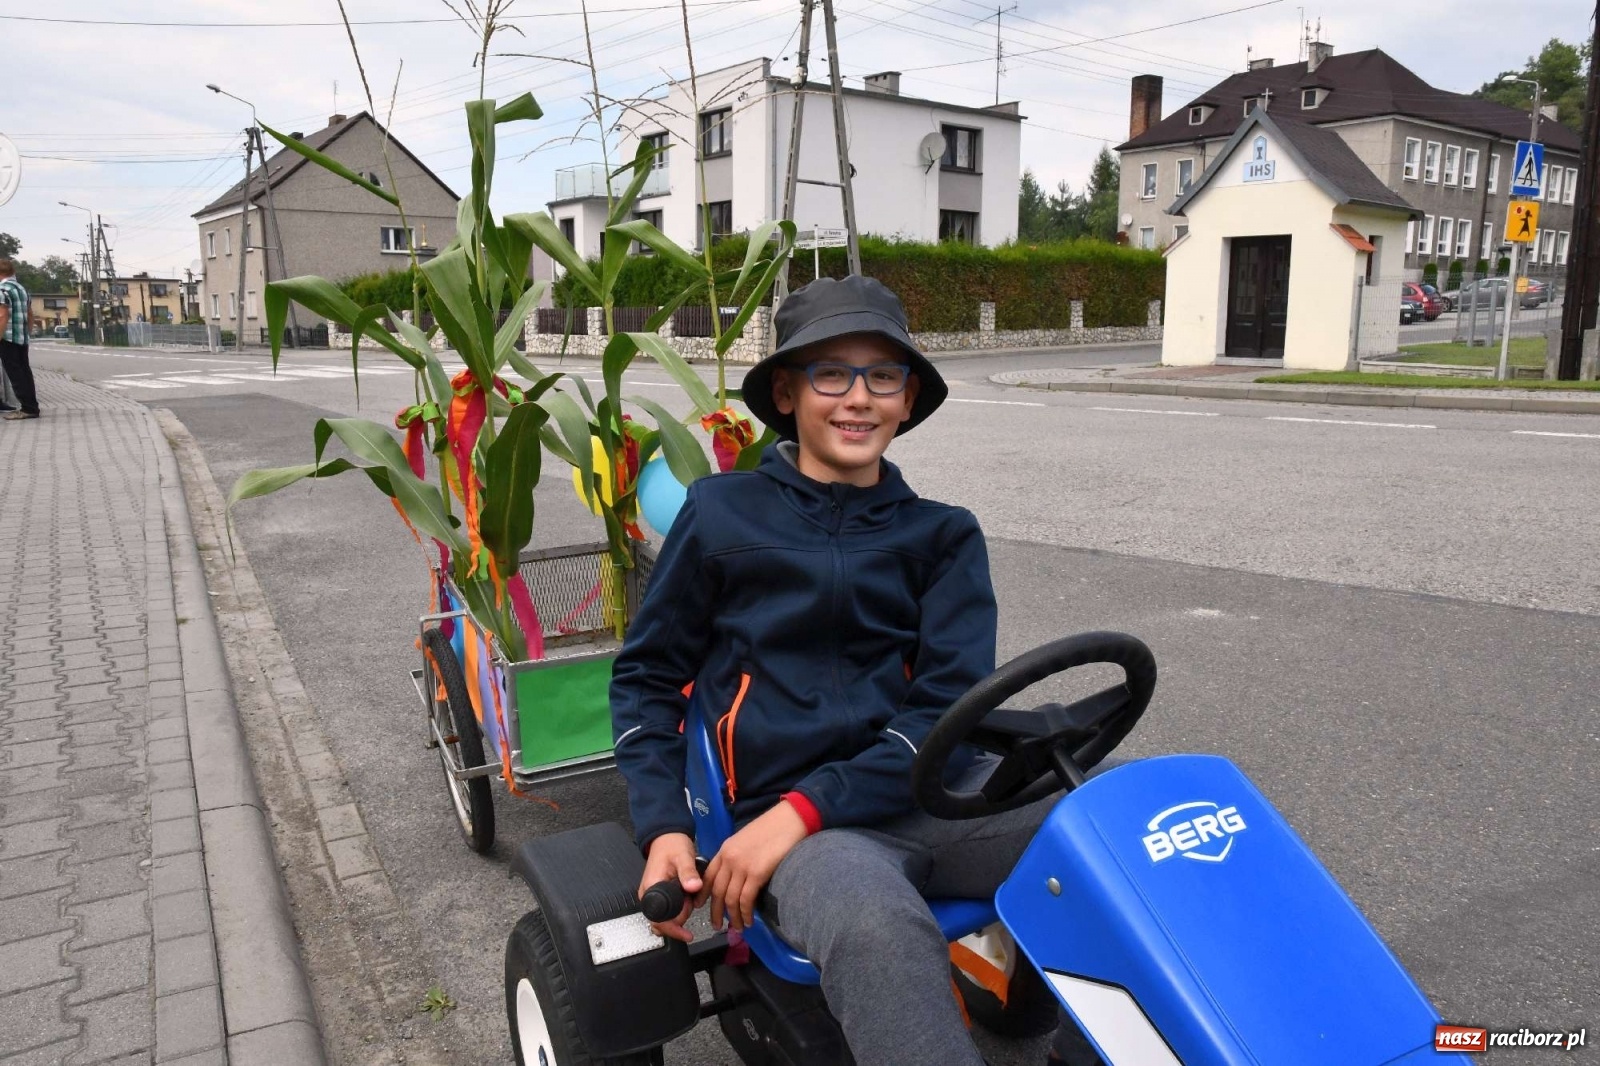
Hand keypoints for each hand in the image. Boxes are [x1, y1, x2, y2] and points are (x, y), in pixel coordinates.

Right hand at [639, 832, 701, 943]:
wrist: (667, 836)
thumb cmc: (672, 845)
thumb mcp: (683, 856)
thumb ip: (688, 872)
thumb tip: (694, 887)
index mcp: (651, 888)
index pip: (657, 919)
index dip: (673, 927)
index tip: (687, 933)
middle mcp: (648, 895)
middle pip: (662, 922)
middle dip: (680, 917)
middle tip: (691, 902)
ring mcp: (653, 896)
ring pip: (667, 917)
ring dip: (681, 912)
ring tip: (690, 895)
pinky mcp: (660, 895)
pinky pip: (670, 910)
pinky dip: (681, 907)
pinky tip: (687, 896)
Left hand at [705, 801, 808, 932]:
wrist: (789, 819)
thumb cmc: (773, 828)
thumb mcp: (747, 840)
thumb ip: (737, 856)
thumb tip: (737, 877)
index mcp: (725, 849)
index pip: (708, 876)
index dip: (703, 894)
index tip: (701, 906)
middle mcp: (729, 858)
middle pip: (717, 891)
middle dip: (716, 912)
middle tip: (717, 926)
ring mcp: (742, 866)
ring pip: (731, 899)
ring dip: (733, 917)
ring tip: (738, 927)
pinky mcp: (756, 873)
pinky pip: (746, 899)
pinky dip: (746, 913)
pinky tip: (749, 920)